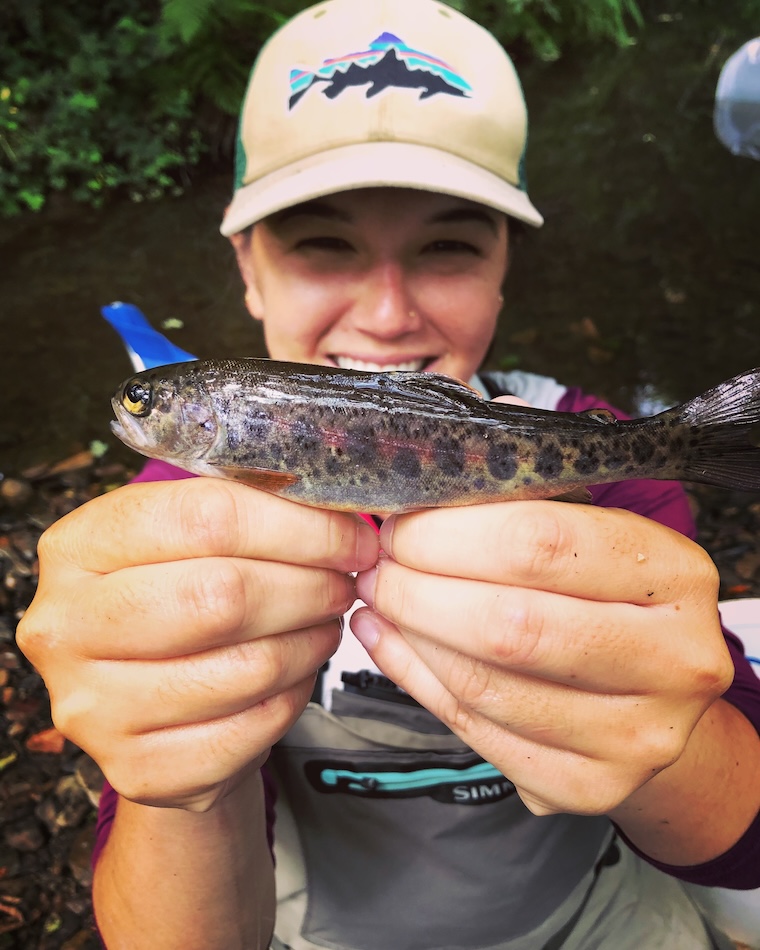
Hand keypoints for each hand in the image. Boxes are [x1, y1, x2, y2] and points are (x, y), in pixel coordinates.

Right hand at [17, 478, 377, 811]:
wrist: (145, 704)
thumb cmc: (174, 601)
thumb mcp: (184, 540)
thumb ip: (243, 513)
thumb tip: (336, 510)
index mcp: (78, 546)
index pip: (204, 517)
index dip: (297, 525)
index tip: (350, 535)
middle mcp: (66, 627)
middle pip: (223, 595)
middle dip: (309, 585)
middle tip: (345, 580)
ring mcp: (94, 708)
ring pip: (247, 668)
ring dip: (311, 641)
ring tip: (325, 621)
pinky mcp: (138, 770)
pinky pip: (251, 730)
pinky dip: (295, 696)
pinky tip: (299, 670)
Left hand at [352, 500, 732, 816]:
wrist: (657, 698)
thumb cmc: (611, 596)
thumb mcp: (596, 526)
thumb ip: (533, 482)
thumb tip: (462, 433)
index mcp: (675, 572)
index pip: (540, 541)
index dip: (449, 531)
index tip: (401, 521)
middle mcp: (673, 659)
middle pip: (509, 623)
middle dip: (417, 587)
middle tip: (378, 563)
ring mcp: (637, 735)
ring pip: (484, 684)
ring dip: (408, 634)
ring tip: (376, 598)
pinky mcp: (591, 787)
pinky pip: (476, 731)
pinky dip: (416, 680)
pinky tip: (388, 643)